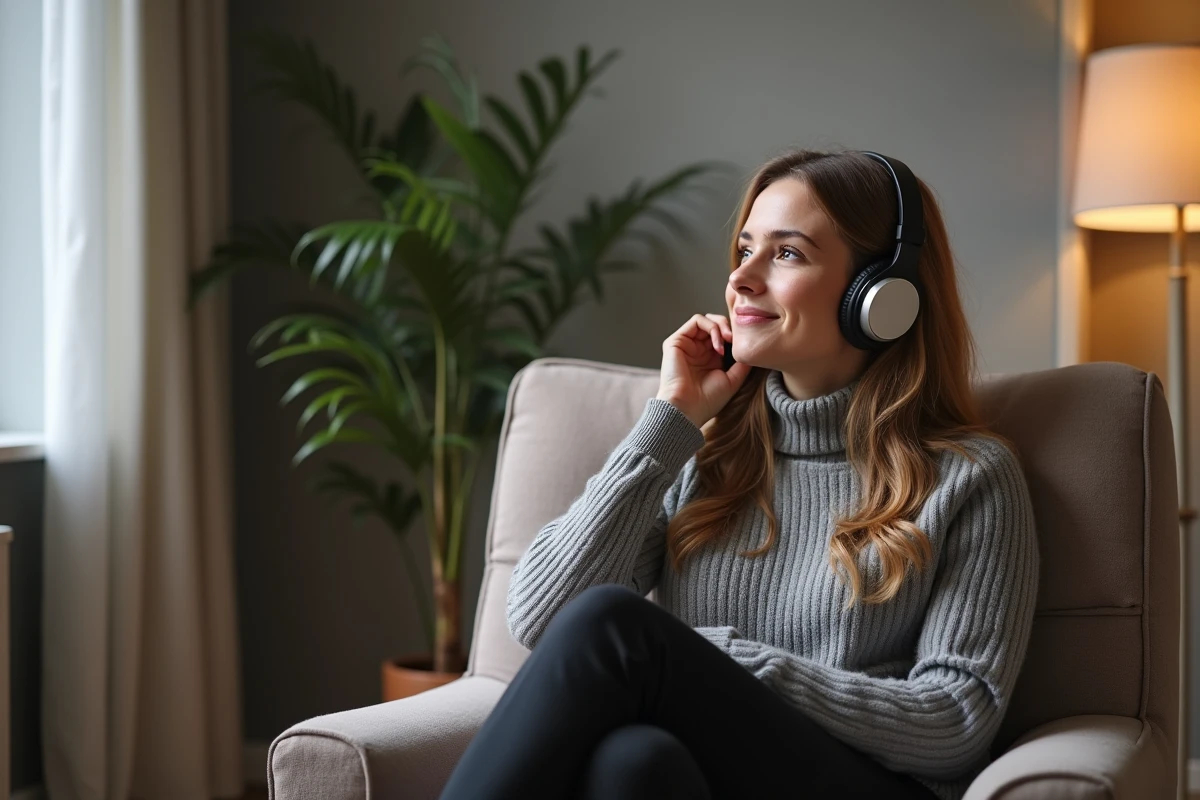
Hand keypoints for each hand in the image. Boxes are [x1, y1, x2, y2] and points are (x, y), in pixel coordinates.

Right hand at [656, 313, 751, 427]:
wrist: (687, 409)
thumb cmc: (708, 400)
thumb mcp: (733, 379)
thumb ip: (742, 363)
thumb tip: (753, 347)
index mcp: (709, 359)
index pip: (724, 336)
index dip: (736, 336)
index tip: (745, 344)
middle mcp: (697, 350)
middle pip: (716, 324)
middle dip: (730, 328)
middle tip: (736, 339)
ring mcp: (686, 345)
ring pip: (708, 319)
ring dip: (721, 326)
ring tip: (728, 339)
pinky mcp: (676, 341)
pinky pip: (697, 320)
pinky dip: (711, 326)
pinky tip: (718, 342)